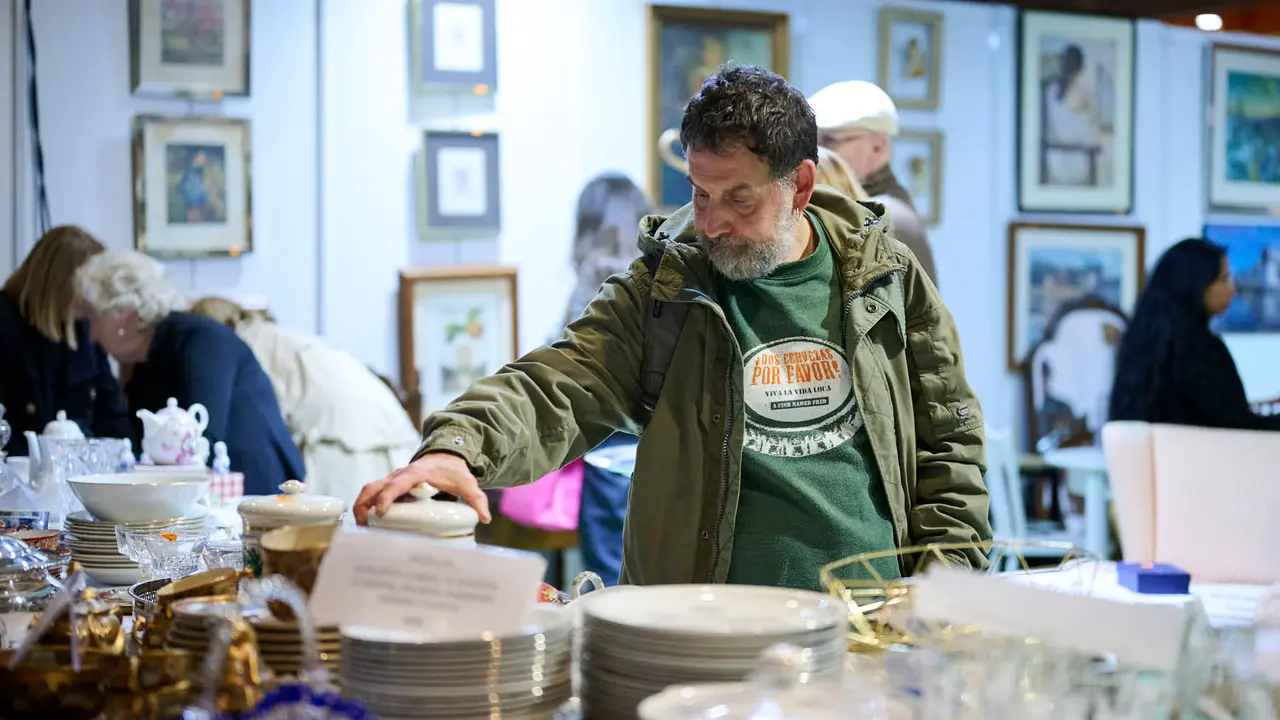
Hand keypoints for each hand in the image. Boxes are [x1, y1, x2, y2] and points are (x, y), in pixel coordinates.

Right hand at [353, 452, 491, 525]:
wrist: (446, 457)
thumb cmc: (454, 471)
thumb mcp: (467, 483)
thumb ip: (477, 499)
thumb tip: (485, 518)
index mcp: (416, 473)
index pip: (397, 483)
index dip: (387, 497)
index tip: (381, 512)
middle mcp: (400, 474)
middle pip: (374, 486)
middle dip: (365, 503)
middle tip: (364, 525)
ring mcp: (393, 479)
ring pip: (369, 488)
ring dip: (361, 505)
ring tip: (361, 527)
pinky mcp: (390, 485)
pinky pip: (372, 492)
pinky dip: (365, 505)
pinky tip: (366, 523)